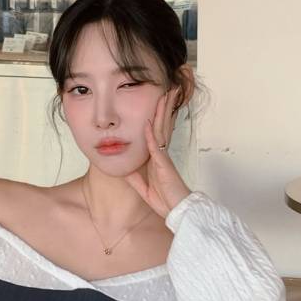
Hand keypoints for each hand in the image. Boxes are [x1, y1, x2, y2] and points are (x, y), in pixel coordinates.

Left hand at [124, 88, 190, 218]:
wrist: (177, 211)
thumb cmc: (166, 200)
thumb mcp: (143, 188)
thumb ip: (134, 178)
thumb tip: (123, 169)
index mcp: (157, 159)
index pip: (157, 133)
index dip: (157, 117)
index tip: (157, 103)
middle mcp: (161, 155)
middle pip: (161, 126)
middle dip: (163, 108)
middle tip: (166, 89)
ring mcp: (163, 158)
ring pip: (161, 130)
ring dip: (161, 112)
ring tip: (165, 95)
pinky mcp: (163, 165)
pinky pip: (155, 146)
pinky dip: (150, 134)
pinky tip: (148, 122)